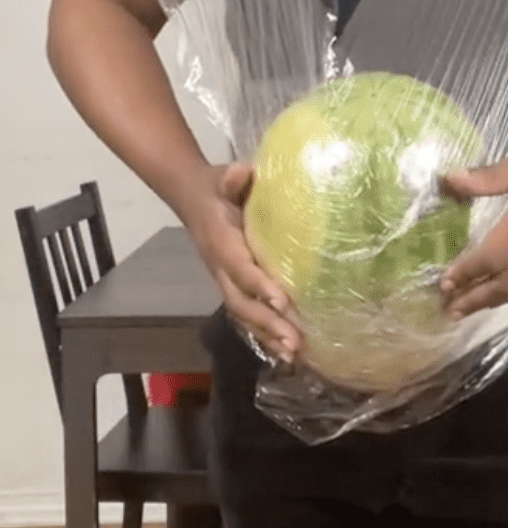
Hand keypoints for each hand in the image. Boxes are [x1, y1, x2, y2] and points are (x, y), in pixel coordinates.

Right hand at [181, 163, 302, 360]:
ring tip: (294, 355)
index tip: (283, 302)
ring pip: (244, 316)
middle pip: (242, 303)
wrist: (192, 198)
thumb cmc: (215, 188)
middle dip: (268, 324)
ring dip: (268, 336)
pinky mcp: (231, 288)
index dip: (260, 285)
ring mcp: (224, 282)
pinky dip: (265, 335)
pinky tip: (287, 352)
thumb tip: (243, 172)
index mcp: (221, 243)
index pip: (240, 268)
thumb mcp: (222, 177)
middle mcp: (220, 269)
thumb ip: (232, 178)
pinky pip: (246, 316)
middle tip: (295, 342)